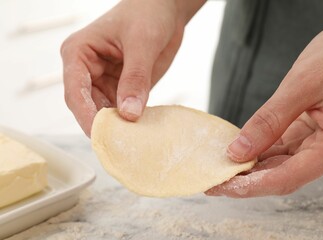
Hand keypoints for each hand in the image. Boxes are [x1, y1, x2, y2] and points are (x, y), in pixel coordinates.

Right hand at [61, 0, 204, 135]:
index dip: (84, 114)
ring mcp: (104, 81)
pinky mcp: (121, 88)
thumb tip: (129, 114)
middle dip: (102, 125)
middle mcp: (87, 71)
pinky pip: (122, 110)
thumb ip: (135, 78)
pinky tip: (139, 132)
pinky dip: (129, 122)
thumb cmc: (147, 13)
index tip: (99, 134)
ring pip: (104, 112)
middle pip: (87, 106)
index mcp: (79, 53)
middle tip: (118, 145)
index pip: (74, 90)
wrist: (165, 9)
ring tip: (130, 142)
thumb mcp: (142, 43)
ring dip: (116, 127)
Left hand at [206, 6, 322, 197]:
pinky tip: (240, 150)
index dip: (250, 186)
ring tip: (221, 167)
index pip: (286, 178)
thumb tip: (238, 151)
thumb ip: (269, 120)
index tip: (220, 185)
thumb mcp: (302, 85)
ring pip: (281, 164)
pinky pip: (284, 149)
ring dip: (251, 167)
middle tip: (212, 179)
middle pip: (281, 176)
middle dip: (245, 180)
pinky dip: (261, 150)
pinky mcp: (315, 134)